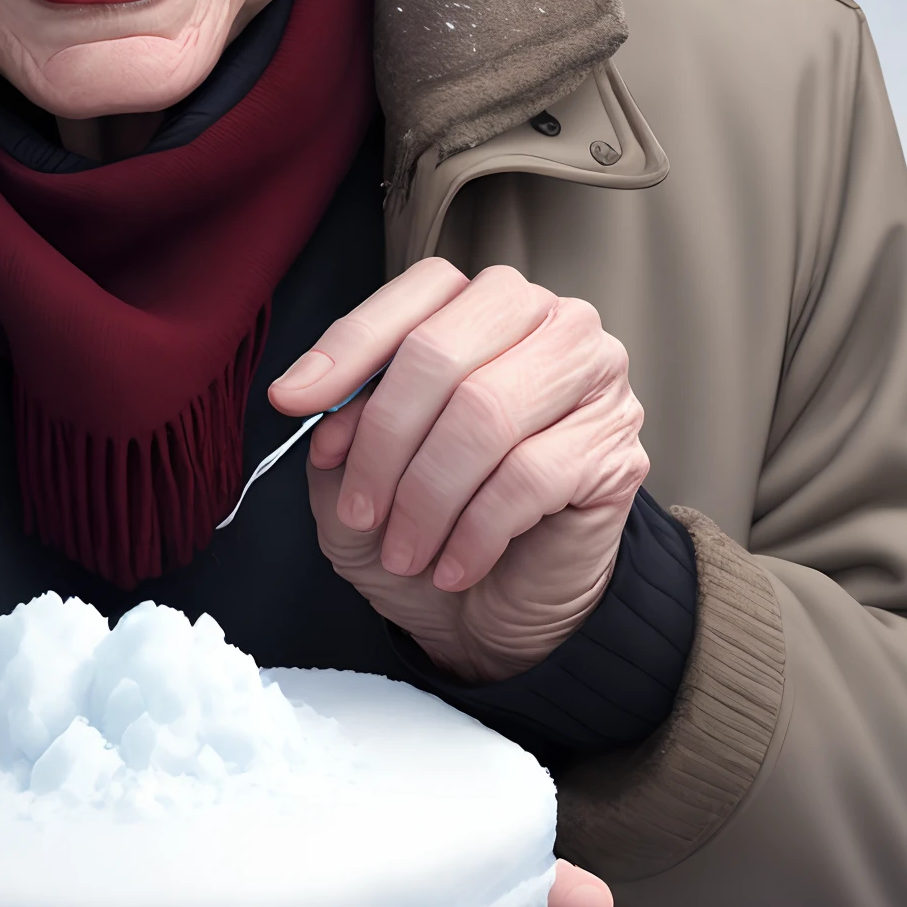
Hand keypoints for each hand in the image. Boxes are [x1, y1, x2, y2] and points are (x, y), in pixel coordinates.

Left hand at [268, 259, 648, 685]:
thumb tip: (308, 394)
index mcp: (484, 303)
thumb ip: (342, 419)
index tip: (291, 403)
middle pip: (441, 355)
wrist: (501, 609)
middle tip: (359, 512)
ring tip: (403, 551)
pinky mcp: (615, 448)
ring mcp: (593, 379)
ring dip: (426, 497)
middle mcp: (548, 321)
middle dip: (383, 441)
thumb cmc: (433, 521)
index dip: (346, 350)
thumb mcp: (361, 468)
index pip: (414, 297)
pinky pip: (527, 477)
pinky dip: (473, 531)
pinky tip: (453, 566)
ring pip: (482, 416)